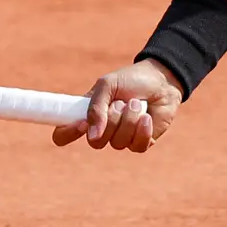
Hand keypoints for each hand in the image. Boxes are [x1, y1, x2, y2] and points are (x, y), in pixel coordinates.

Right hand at [52, 59, 182, 152]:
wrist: (162, 81)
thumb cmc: (132, 80)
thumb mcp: (108, 85)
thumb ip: (96, 107)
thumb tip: (92, 136)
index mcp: (87, 114)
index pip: (63, 134)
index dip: (67, 133)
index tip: (81, 123)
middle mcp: (102, 129)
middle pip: (95, 142)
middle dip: (111, 120)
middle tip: (121, 103)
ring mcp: (121, 137)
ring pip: (118, 143)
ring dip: (129, 120)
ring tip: (136, 103)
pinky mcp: (140, 141)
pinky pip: (136, 146)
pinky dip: (142, 130)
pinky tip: (147, 117)